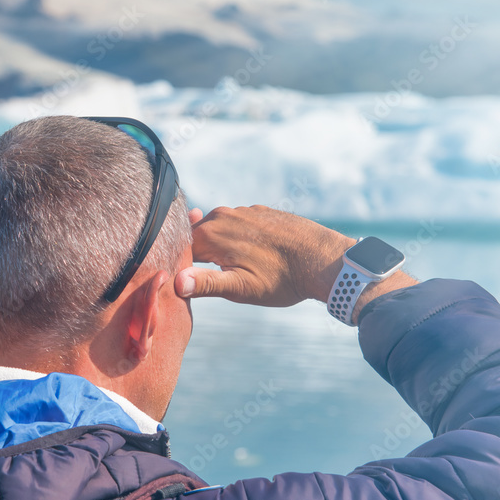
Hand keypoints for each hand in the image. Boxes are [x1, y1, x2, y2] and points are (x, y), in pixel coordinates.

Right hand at [175, 205, 355, 306]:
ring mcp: (243, 210)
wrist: (323, 258)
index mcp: (211, 235)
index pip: (178, 249)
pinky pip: (236, 224)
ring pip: (216, 230)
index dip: (179, 266)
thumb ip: (206, 284)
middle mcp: (222, 216)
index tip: (186, 283)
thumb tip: (176, 282)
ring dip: (217, 248)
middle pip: (195, 237)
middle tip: (212, 279)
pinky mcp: (259, 211)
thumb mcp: (241, 288)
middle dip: (197, 257)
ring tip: (235, 269)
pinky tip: (251, 256)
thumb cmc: (282, 278)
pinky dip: (236, 238)